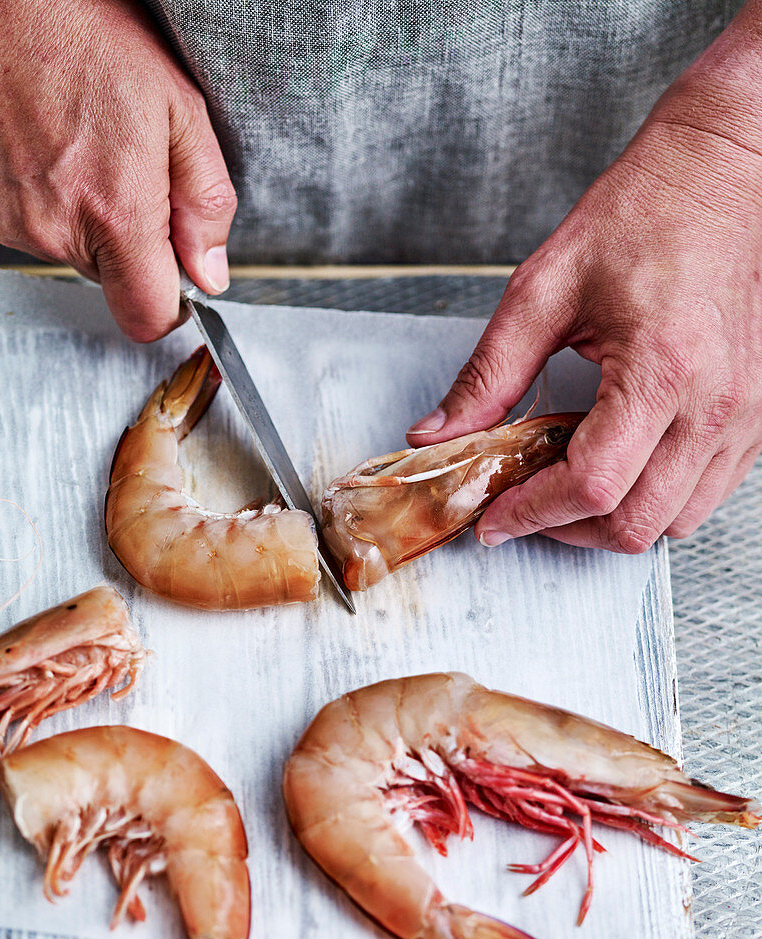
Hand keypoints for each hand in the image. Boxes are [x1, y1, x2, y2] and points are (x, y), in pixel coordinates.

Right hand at [0, 0, 235, 340]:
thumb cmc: (89, 36)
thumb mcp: (181, 111)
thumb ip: (205, 205)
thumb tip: (209, 274)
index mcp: (115, 213)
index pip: (146, 315)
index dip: (167, 304)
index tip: (173, 275)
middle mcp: (53, 228)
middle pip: (109, 278)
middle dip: (126, 240)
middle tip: (122, 168)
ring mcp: (7, 220)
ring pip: (66, 252)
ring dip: (81, 217)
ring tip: (78, 147)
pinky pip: (24, 228)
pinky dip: (39, 201)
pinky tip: (41, 149)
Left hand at [407, 2, 761, 552]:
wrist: (723, 178)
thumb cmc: (643, 217)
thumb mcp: (544, 289)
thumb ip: (488, 373)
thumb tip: (438, 434)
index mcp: (660, 368)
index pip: (593, 486)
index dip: (533, 514)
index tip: (494, 517)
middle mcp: (713, 403)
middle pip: (636, 524)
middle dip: (568, 530)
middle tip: (524, 505)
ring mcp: (744, 414)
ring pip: (675, 521)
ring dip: (612, 522)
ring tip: (568, 485)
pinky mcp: (756, 415)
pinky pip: (706, 493)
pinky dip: (654, 498)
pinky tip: (618, 463)